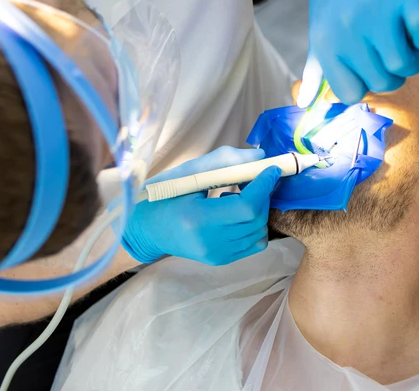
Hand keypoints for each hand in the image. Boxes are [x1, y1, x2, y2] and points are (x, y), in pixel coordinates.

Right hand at [121, 147, 280, 265]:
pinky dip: (253, 225)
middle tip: (252, 178)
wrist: (146, 229)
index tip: (272, 169)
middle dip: (263, 195)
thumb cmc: (164, 195)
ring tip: (238, 197)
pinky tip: (235, 213)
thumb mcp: (188, 172)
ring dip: (258, 210)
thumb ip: (224, 161)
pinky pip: (254, 243)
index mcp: (198, 219)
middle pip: (256, 219)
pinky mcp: (221, 260)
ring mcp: (216, 255)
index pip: (246, 207)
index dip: (264, 186)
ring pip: (260, 232)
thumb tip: (260, 157)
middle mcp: (209, 242)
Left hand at [299, 0, 418, 107]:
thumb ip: (318, 67)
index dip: (365, 83)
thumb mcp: (320, 26)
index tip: (369, 68)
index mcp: (328, 43)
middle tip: (390, 48)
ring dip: (412, 56)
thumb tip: (306, 102)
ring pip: (407, 65)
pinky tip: (415, 21)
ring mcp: (380, 15)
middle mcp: (351, 32)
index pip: (352, 93)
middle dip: (392, 71)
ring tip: (403, 36)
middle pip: (384, 82)